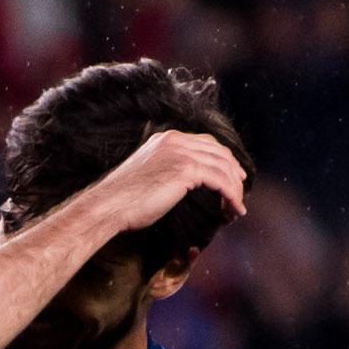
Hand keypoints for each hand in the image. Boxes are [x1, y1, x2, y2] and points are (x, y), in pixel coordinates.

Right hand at [79, 127, 248, 241]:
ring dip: (234, 189)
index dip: (224, 159)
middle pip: (219, 152)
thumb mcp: (147, 175)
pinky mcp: (185, 169)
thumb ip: (167, 171)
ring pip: (223, 166)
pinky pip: (220, 179)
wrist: (108, 206)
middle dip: (234, 173)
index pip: (206, 143)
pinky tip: (233, 209)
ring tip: (236, 208)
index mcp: (166, 139)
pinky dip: (231, 195)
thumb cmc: (123, 200)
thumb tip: (182, 185)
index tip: (234, 176)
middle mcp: (175, 140)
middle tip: (240, 193)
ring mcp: (180, 152)